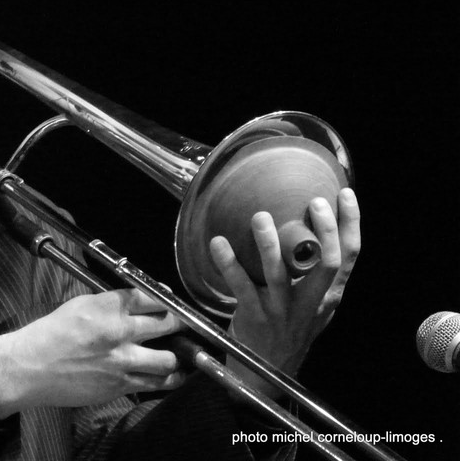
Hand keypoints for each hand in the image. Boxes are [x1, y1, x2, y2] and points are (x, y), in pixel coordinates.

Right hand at [0, 288, 185, 418]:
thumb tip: (137, 302)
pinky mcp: (120, 385)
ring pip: (168, 358)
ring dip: (177, 355)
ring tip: (180, 353)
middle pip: (168, 324)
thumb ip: (110, 303)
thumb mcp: (80, 305)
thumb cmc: (50, 334)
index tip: (170, 301)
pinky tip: (171, 375)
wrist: (30, 368)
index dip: (166, 298)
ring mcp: (122, 361)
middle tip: (181, 325)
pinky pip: (155, 383)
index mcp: (107, 307)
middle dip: (178, 323)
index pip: (150, 297)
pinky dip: (167, 379)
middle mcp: (119, 332)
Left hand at [210, 188, 360, 398]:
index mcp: (328, 296)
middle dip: (323, 231)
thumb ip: (317, 276)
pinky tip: (218, 242)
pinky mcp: (254, 317)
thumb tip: (312, 226)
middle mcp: (309, 303)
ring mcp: (281, 311)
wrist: (266, 374)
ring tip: (259, 217)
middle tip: (313, 202)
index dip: (350, 225)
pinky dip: (228, 263)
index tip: (344, 195)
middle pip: (325, 265)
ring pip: (279, 275)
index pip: (348, 257)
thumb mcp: (314, 306)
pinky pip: (240, 286)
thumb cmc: (290, 329)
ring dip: (269, 243)